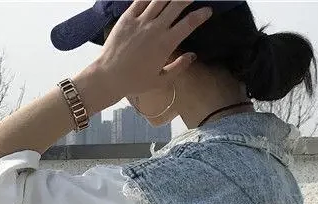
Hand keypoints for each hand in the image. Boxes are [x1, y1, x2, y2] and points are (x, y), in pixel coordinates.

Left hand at [92, 1, 211, 98]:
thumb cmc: (135, 81)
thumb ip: (179, 67)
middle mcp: (156, 28)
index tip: (208, 10)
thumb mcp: (161, 81)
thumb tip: (192, 56)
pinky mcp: (127, 17)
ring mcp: (141, 20)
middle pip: (177, 4)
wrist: (109, 76)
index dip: (201, 14)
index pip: (189, 23)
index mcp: (166, 44)